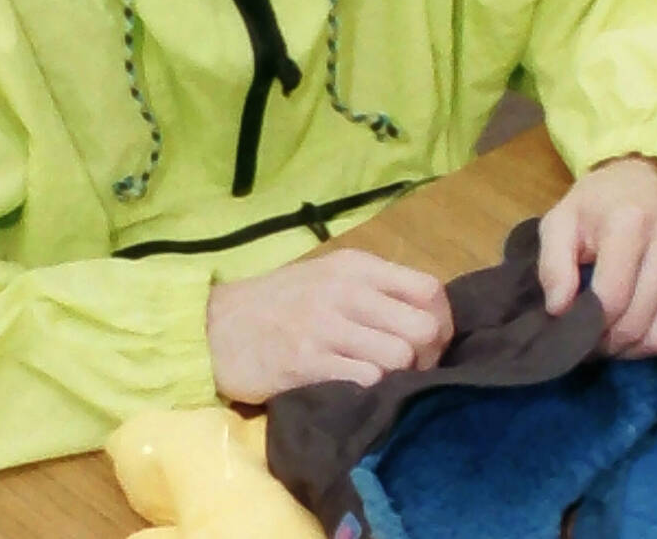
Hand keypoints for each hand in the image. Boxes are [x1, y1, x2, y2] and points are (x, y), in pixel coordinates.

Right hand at [205, 249, 453, 402]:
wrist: (214, 327)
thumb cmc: (278, 304)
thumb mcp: (328, 278)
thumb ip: (374, 291)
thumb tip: (428, 319)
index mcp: (357, 266)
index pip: (430, 290)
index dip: (441, 324)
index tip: (428, 346)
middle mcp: (347, 290)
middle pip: (425, 328)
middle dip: (427, 357)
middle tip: (408, 371)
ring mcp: (327, 326)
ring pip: (400, 357)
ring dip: (397, 377)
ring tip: (377, 381)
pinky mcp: (307, 362)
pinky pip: (366, 380)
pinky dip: (370, 391)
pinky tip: (353, 390)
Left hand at [537, 155, 656, 357]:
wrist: (646, 181)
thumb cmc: (597, 205)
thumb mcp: (560, 222)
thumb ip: (552, 265)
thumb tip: (559, 312)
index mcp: (630, 224)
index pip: (611, 299)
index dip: (586, 327)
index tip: (570, 330)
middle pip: (637, 324)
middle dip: (607, 344)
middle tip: (588, 341)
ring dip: (632, 350)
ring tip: (611, 338)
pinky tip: (638, 325)